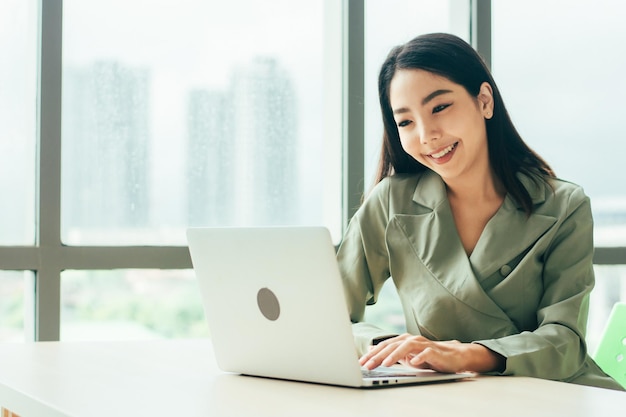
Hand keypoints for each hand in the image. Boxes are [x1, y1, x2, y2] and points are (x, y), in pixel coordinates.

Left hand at [359, 333, 503, 373]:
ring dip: (394, 355)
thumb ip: (391, 354)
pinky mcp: (435, 351)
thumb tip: (372, 351)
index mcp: (403, 341)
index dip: (372, 354)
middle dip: (378, 356)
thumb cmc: (427, 356)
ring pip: (406, 347)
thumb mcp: (406, 357)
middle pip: (392, 346)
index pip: (384, 346)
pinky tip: (413, 363)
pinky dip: (419, 357)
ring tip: (384, 364)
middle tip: (367, 365)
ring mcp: (423, 344)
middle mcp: (411, 340)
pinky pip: (426, 353)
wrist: (452, 356)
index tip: (361, 363)